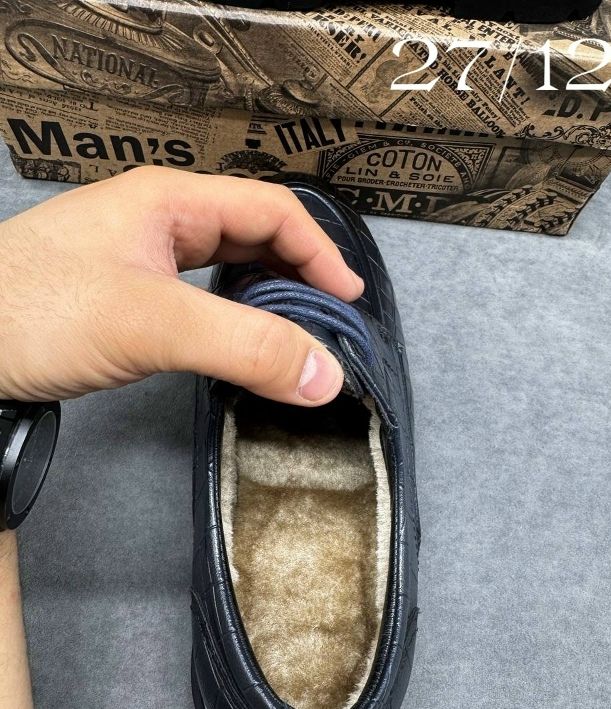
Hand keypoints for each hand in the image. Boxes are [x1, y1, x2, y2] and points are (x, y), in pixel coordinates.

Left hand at [0, 167, 363, 405]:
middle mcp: (157, 219)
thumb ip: (244, 347)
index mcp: (169, 200)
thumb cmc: (30, 312)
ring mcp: (137, 256)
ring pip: (224, 266)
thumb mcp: (152, 324)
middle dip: (296, 274)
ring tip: (291, 334)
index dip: (319, 251)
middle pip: (251, 234)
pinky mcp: (123, 294)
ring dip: (263, 297)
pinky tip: (233, 342)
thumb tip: (323, 374)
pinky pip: (196, 295)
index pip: (271, 209)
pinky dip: (228, 316)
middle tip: (325, 323)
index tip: (346, 300)